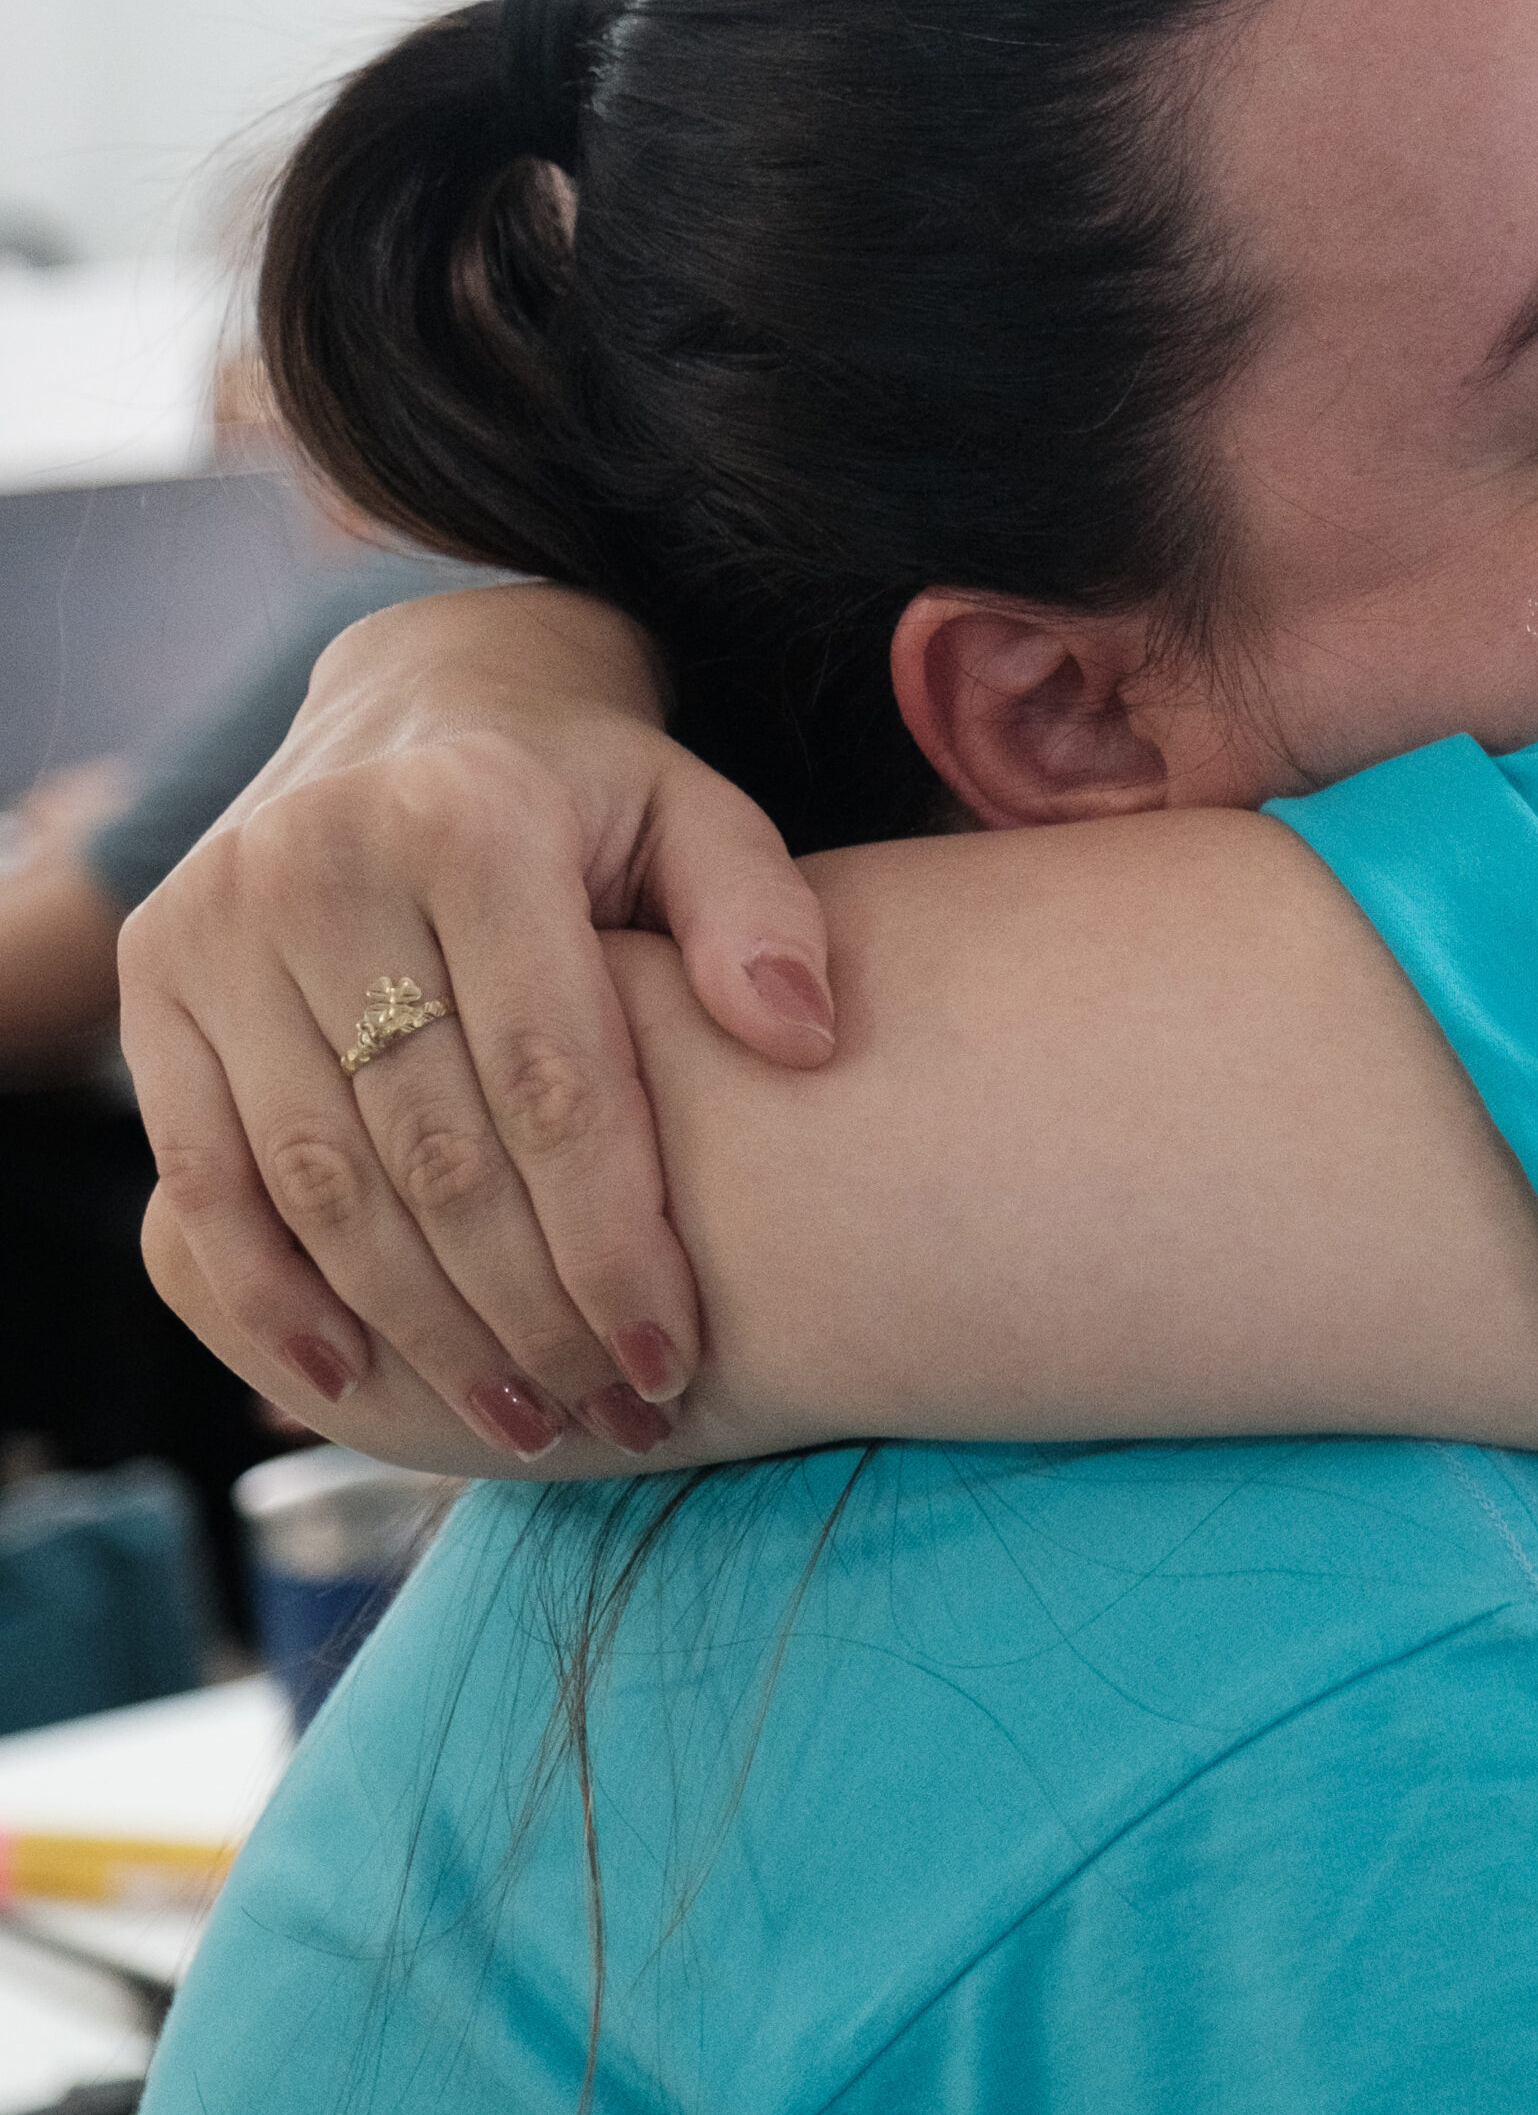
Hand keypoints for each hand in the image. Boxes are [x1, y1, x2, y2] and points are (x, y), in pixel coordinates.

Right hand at [122, 582, 833, 1452]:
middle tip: (609, 1417)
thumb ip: (761, 911)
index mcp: (473, 821)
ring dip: (416, 1330)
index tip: (677, 1357)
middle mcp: (323, 867)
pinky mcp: (154, 979)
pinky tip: (347, 1385)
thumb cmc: (590, 787)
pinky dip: (269, 1295)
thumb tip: (806, 1037)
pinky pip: (205, 1175)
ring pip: (322, 1185)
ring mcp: (218, 925)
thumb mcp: (697, 811)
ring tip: (519, 1421)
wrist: (421, 693)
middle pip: (436, 1153)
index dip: (614, 1242)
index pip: (554, 1084)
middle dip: (528, 1311)